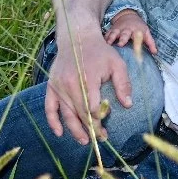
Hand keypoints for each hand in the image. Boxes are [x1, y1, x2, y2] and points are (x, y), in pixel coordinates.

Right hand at [45, 28, 132, 144]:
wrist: (77, 37)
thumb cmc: (100, 52)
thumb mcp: (117, 64)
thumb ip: (123, 84)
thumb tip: (128, 105)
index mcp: (88, 78)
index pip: (92, 106)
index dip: (99, 120)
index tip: (106, 129)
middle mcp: (71, 83)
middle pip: (80, 113)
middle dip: (90, 129)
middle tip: (100, 139)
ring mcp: (59, 85)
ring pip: (66, 113)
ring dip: (75, 129)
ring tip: (85, 141)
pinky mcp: (51, 86)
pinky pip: (49, 107)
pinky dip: (53, 121)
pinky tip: (59, 132)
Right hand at [104, 9, 157, 54]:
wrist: (128, 15)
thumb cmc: (139, 27)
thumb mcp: (146, 33)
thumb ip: (150, 42)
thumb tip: (155, 52)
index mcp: (136, 31)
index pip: (137, 37)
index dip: (137, 43)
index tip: (137, 49)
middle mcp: (127, 30)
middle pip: (125, 34)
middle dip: (123, 39)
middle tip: (120, 44)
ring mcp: (118, 29)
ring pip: (114, 33)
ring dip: (111, 38)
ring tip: (108, 44)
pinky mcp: (111, 29)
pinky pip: (107, 33)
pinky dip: (104, 37)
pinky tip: (101, 42)